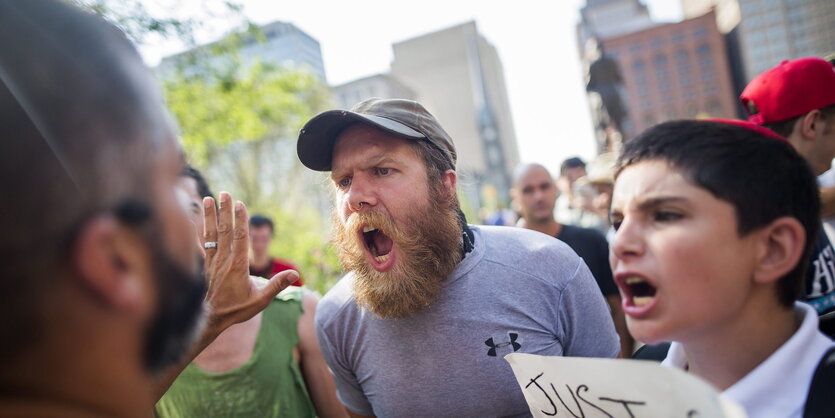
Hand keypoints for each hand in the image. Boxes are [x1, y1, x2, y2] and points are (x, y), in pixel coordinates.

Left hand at [201, 192, 297, 332]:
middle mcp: (223, 260)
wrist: (209, 321)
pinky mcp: (203, 266)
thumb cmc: (236, 310)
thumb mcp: (261, 300)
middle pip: (224, 231)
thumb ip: (277, 285)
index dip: (240, 220)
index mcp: (238, 266)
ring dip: (209, 215)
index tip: (240, 204)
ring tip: (209, 198)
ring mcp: (211, 262)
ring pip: (210, 234)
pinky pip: (198, 244)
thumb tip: (295, 274)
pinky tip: (190, 218)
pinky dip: (194, 230)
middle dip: (225, 211)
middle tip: (225, 193)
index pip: (240, 238)